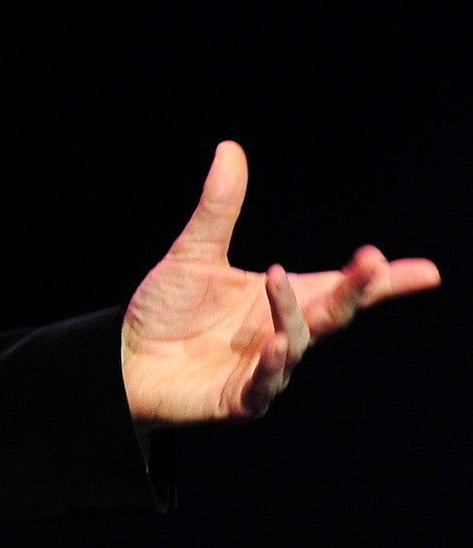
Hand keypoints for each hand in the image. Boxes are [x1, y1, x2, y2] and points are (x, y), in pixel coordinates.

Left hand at [120, 141, 440, 423]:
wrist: (121, 359)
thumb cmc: (166, 311)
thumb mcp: (193, 253)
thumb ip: (219, 208)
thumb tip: (230, 147)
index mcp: (281, 300)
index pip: (340, 288)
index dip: (381, 282)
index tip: (425, 271)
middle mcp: (281, 335)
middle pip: (329, 312)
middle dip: (353, 289)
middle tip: (373, 262)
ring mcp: (264, 370)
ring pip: (293, 342)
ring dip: (290, 313)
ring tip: (280, 279)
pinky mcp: (237, 399)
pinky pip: (262, 386)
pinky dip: (270, 367)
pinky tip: (273, 343)